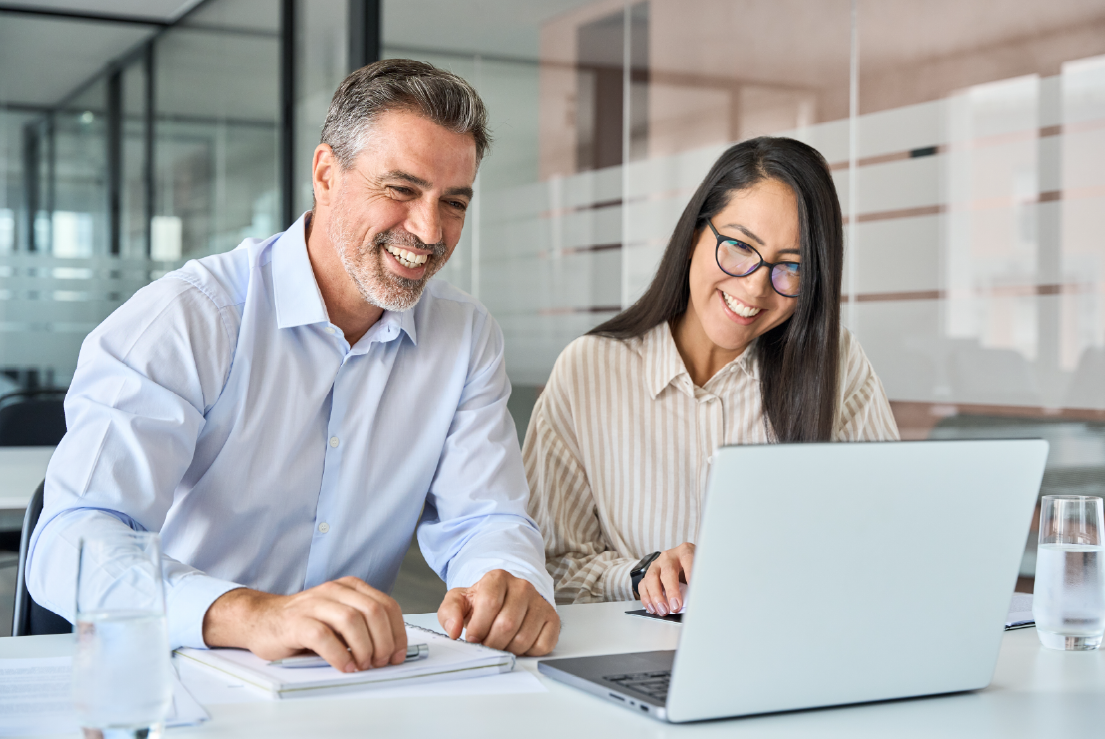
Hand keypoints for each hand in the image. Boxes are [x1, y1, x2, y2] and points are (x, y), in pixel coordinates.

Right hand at [202, 577, 406, 672]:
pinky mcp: (296, 622)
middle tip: (381, 662)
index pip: (386, 605)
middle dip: (384, 641)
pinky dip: (339, 654)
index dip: (398, 632)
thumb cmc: (303, 623)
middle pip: (373, 611)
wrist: (261, 620)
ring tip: (363, 665)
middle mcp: (334, 590)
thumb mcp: (338, 617)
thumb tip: (390, 651)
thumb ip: (361, 625)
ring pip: (351, 620)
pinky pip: (323, 636)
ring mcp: (314, 604)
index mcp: (349, 587)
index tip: (398, 654)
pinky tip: (345, 666)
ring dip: (364, 648)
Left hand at [436, 569, 559, 655]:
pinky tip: (518, 643)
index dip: (478, 627)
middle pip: (507, 624)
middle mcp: (522, 586)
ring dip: (508, 649)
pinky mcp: (552, 619)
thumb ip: (449, 613)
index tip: (473, 637)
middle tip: (486, 644)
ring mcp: (540, 602)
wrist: (506, 600)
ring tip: (501, 643)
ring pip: (523, 638)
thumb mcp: (460, 602)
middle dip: (492, 642)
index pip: (490, 604)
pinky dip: (527, 652)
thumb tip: (453, 630)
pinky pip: (542, 645)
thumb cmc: (482, 602)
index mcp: (497, 578)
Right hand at [638, 543, 694, 615]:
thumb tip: (699, 599)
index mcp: (685, 551)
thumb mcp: (699, 571)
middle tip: (676, 606)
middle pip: (668, 571)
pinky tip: (653, 609)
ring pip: (651, 578)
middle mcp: (669, 557)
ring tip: (663, 610)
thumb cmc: (693, 569)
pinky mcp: (647, 574)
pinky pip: (643, 585)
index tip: (694, 591)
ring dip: (656, 596)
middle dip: (671, 591)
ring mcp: (656, 564)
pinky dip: (646, 599)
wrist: (683, 566)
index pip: (688, 559)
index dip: (691, 575)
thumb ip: (699, 582)